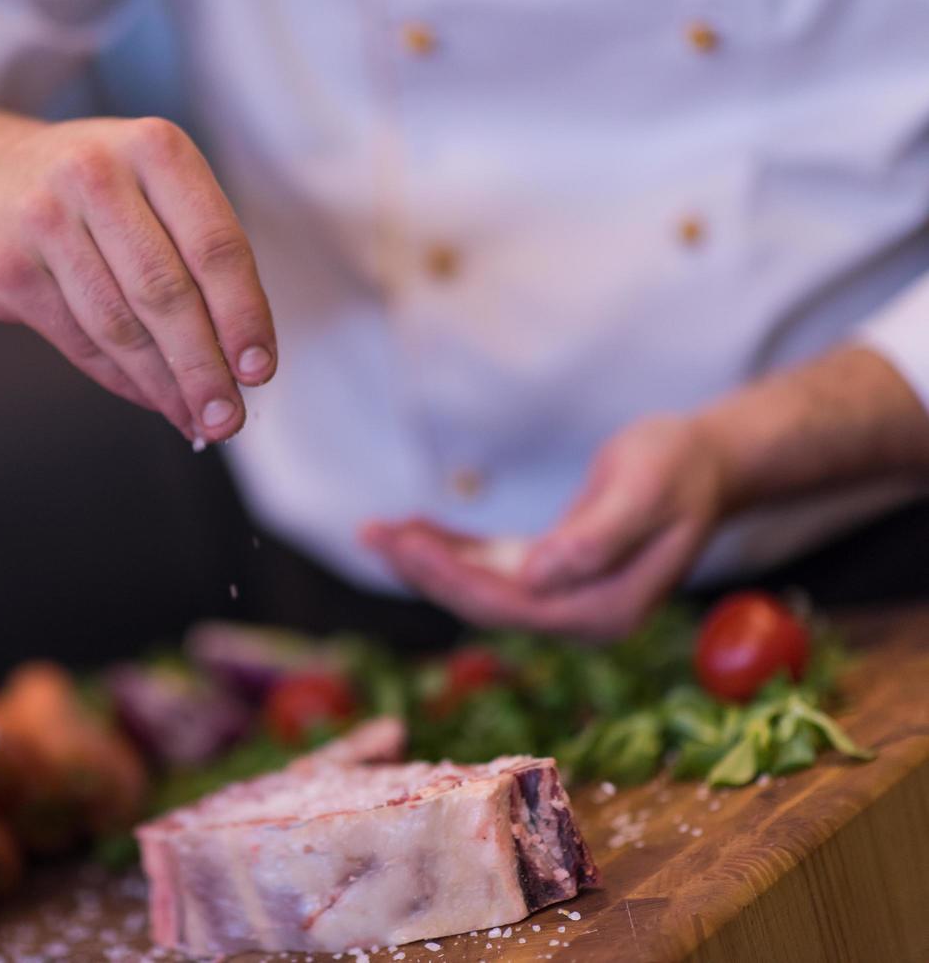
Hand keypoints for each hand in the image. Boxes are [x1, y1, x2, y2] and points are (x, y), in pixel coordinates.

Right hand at [0, 112, 275, 441]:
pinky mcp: (7, 267)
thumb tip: (240, 357)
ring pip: (119, 325)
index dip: (243, 316)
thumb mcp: (153, 185)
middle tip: (228, 417)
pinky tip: (149, 397)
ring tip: (194, 417)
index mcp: (155, 148)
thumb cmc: (94, 191)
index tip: (259, 370)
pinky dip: (121, 379)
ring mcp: (44, 220)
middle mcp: (96, 174)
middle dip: (203, 367)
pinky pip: (78, 340)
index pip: (216, 245)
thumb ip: (199, 253)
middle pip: (166, 292)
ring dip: (163, 385)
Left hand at [361, 415, 729, 638]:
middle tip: (372, 534)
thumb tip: (538, 576)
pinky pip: (489, 568)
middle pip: (485, 603)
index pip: (512, 606)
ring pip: (479, 587)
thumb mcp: (644, 493)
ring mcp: (563, 598)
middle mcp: (579, 616)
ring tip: (375, 532)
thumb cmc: (678, 469)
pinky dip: (449, 550)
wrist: (707, 463)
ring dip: (426, 561)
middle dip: (424, 572)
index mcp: (604, 611)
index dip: (454, 579)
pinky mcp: (549, 573)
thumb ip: (596, 539)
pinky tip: (409, 529)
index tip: (408, 544)